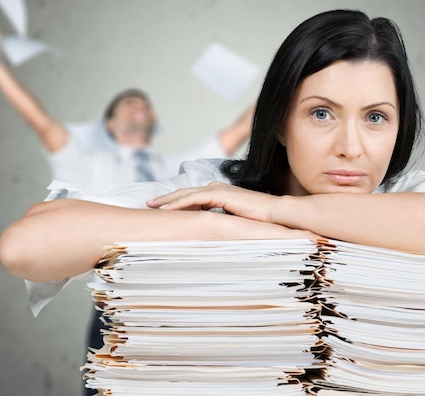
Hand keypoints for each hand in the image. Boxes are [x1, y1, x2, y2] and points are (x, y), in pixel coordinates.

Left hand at [147, 181, 278, 223]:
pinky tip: (166, 209)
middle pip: (185, 193)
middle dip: (166, 198)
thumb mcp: (234, 222)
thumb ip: (220, 223)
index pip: (192, 197)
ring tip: (152, 206)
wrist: (275, 214)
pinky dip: (179, 203)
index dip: (176, 202)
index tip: (161, 210)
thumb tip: (209, 235)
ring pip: (186, 194)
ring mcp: (217, 189)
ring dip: (168, 200)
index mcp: (219, 193)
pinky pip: (194, 198)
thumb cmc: (259, 221)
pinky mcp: (219, 194)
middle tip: (149, 205)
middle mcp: (216, 188)